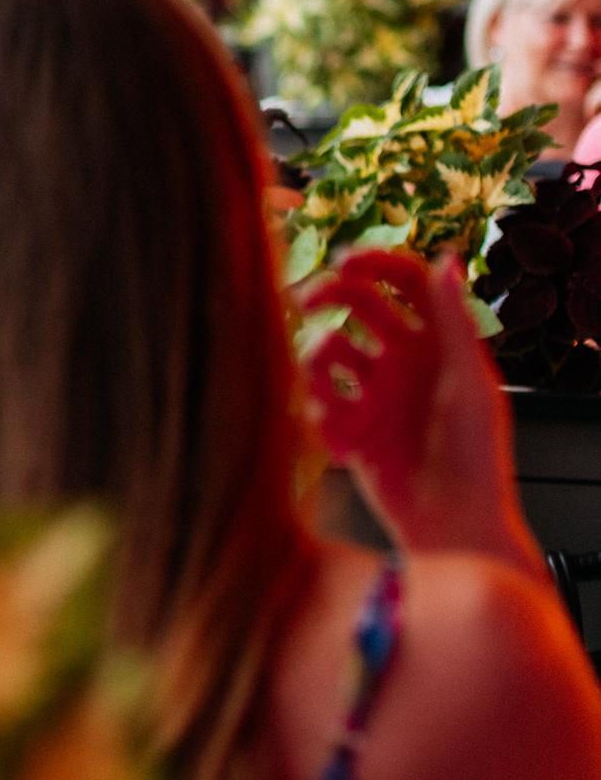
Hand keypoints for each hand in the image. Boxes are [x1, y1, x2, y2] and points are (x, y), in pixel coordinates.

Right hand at [299, 247, 546, 581]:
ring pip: (327, 349)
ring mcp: (373, 392)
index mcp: (438, 342)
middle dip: (329, 295)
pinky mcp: (349, 426)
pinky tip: (344, 446)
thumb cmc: (474, 457)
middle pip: (357, 304)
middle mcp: (402, 359)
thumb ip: (454, 320)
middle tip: (305, 300)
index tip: (345, 262)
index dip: (375, 264)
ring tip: (327, 393)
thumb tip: (444, 256)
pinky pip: (317, 403)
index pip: (404, 282)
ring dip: (315, 358)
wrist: (451, 524)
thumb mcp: (469, 383)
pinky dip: (320, 417)